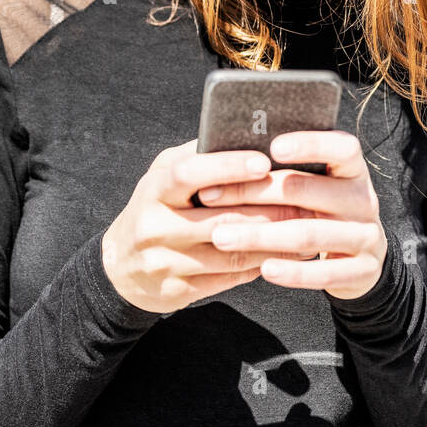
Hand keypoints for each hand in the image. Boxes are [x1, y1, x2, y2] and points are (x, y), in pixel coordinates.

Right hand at [100, 139, 308, 313]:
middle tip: (307, 200)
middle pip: (220, 218)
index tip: (264, 162)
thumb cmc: (156, 206)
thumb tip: (246, 136)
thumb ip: (198, 156)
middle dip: (269, 209)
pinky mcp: (178, 290)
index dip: (227, 167)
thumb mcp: (164, 175)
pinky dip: (260, 266)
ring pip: (230, 253)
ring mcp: (165, 262)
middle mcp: (155, 226)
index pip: (189, 173)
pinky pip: (228, 279)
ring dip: (273, 242)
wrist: (119, 265)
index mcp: (154, 189)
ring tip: (307, 229)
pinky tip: (285, 256)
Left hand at [196, 131, 388, 300]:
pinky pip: (324, 273)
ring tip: (221, 237)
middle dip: (256, 193)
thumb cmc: (321, 210)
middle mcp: (363, 198)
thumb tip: (230, 154)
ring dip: (261, 236)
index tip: (272, 146)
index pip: (342, 147)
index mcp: (352, 169)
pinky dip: (293, 272)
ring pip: (310, 233)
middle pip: (310, 190)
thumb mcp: (317, 185)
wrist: (364, 259)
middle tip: (208, 195)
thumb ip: (287, 170)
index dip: (311, 145)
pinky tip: (263, 269)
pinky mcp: (363, 271)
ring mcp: (366, 236)